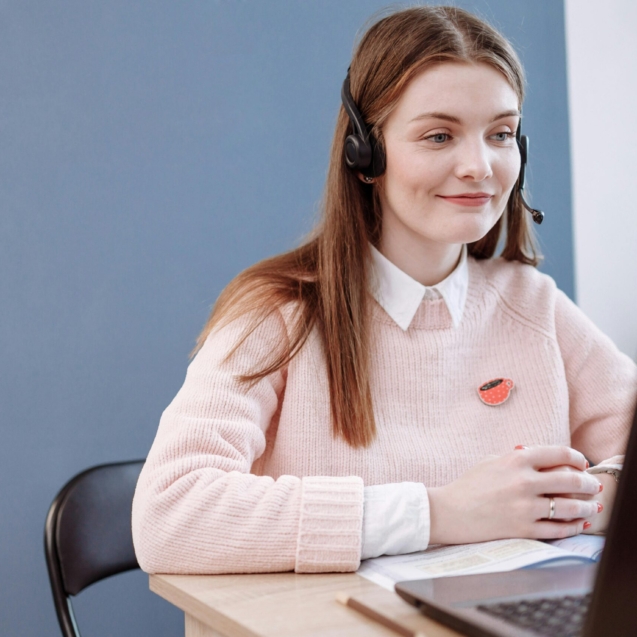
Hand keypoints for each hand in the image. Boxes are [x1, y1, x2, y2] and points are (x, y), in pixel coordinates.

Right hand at [428, 446, 602, 544]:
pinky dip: (573, 527)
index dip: (577, 458)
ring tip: (591, 506)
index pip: (559, 454)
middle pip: (571, 480)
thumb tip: (545, 460)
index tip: (582, 463)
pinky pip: (558, 529)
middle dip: (588, 483)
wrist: (449, 512)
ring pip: (570, 507)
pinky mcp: (523, 529)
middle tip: (592, 485)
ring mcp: (525, 507)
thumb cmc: (469, 485)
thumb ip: (518, 458)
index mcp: (516, 460)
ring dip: (586, 507)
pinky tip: (578, 523)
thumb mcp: (492, 461)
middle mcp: (524, 482)